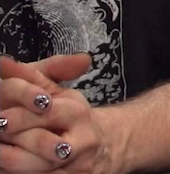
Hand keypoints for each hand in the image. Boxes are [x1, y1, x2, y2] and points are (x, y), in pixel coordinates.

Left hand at [0, 54, 105, 173]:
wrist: (104, 147)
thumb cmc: (69, 116)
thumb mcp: (55, 91)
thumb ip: (30, 76)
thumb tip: (2, 61)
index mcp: (76, 111)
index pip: (45, 111)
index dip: (19, 115)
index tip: (0, 117)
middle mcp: (82, 139)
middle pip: (41, 142)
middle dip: (12, 140)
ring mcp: (78, 165)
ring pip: (38, 168)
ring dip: (11, 160)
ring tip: (0, 151)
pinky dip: (18, 173)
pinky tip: (8, 166)